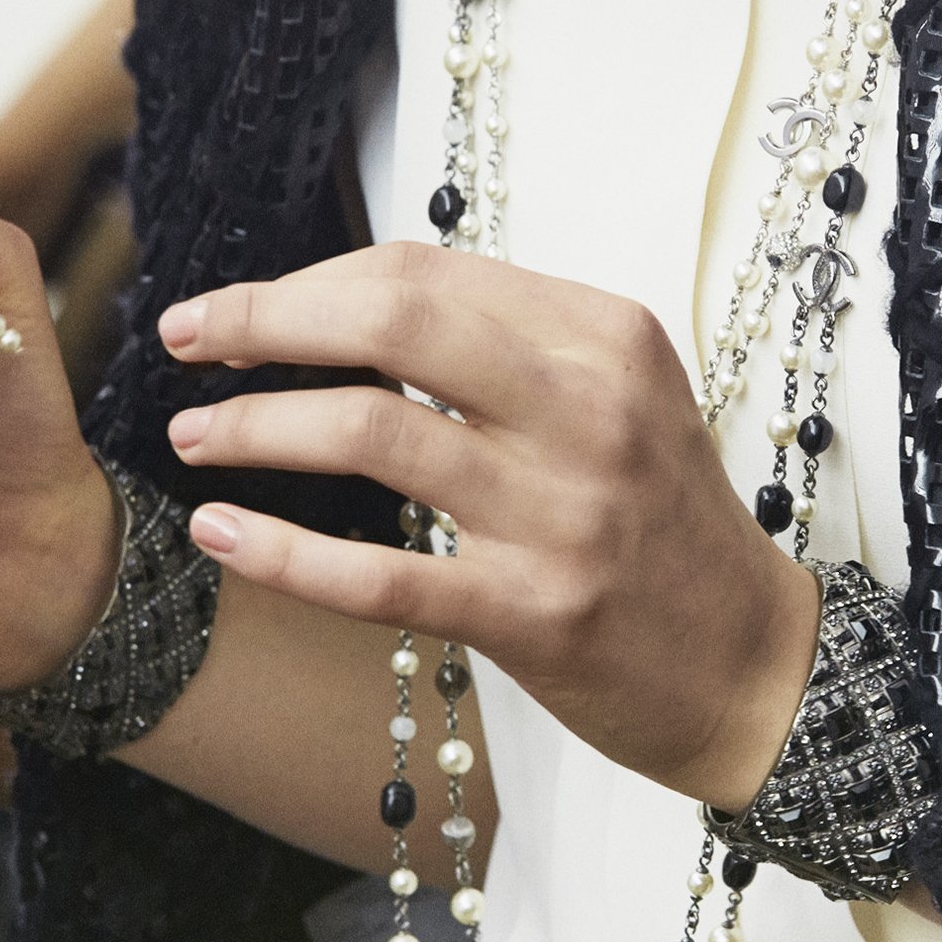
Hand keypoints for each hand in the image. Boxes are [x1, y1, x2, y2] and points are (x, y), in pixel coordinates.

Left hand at [160, 245, 822, 809]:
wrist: (753, 666)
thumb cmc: (664, 526)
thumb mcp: (619, 399)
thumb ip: (510, 346)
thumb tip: (351, 305)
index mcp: (606, 337)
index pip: (424, 274)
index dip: (308, 281)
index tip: (236, 306)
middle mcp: (587, 411)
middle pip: (391, 323)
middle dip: (263, 320)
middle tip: (188, 338)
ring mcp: (561, 514)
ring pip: (371, 434)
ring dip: (256, 430)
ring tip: (193, 437)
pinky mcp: (533, 614)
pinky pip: (378, 574)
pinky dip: (283, 551)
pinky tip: (220, 534)